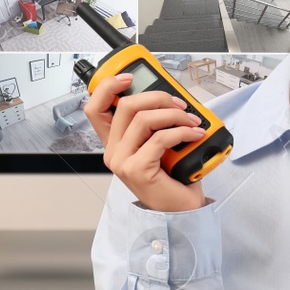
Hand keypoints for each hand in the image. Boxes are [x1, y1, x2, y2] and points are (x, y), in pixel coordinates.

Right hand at [84, 73, 208, 213]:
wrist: (180, 211)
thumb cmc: (173, 179)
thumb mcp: (159, 145)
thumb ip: (155, 124)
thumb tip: (171, 97)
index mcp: (115, 143)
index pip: (95, 108)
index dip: (108, 87)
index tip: (129, 78)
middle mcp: (113, 151)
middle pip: (124, 106)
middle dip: (156, 97)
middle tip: (179, 104)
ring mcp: (122, 162)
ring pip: (142, 120)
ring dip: (173, 115)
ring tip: (191, 121)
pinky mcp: (137, 170)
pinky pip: (159, 139)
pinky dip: (181, 132)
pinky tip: (194, 135)